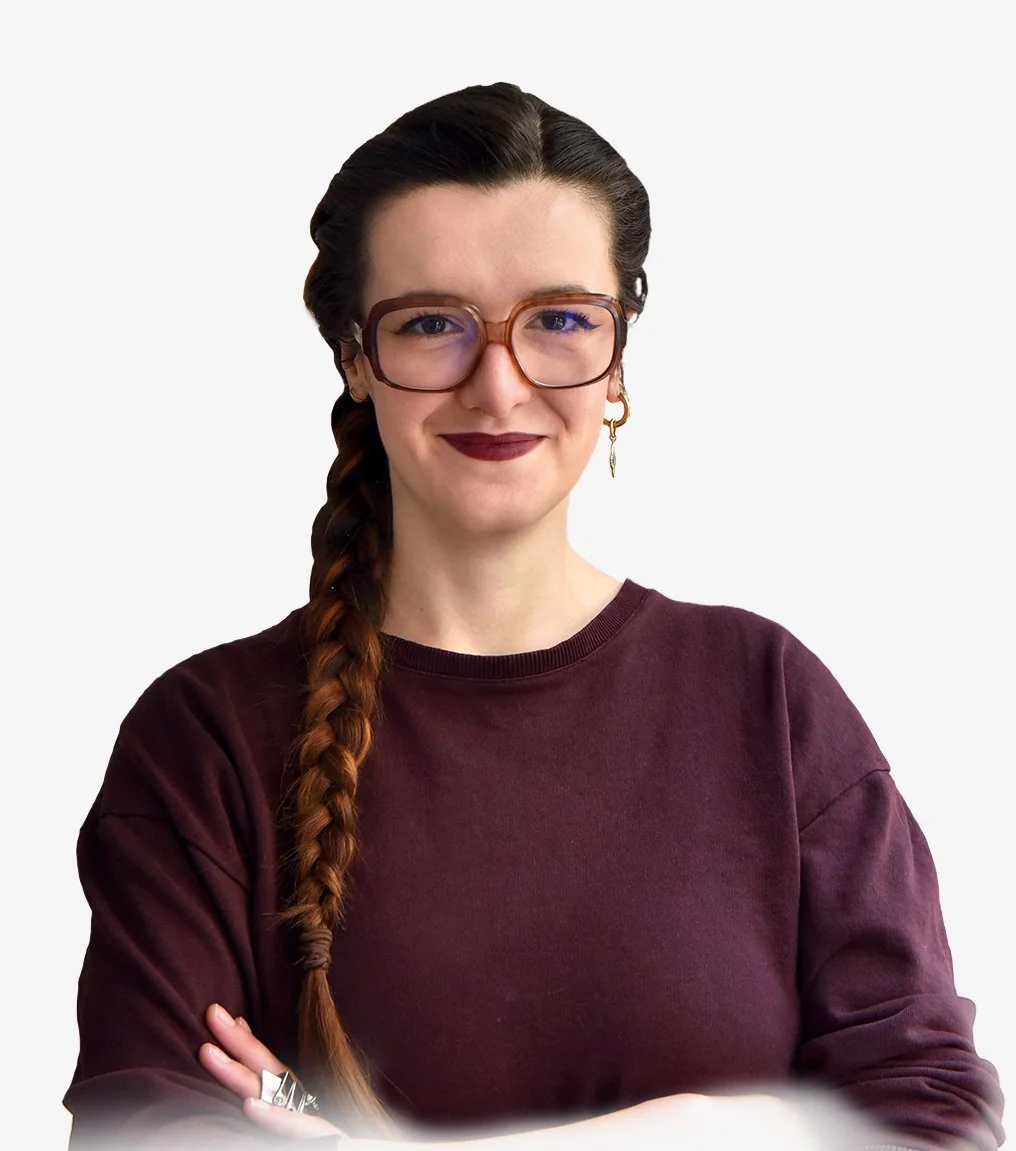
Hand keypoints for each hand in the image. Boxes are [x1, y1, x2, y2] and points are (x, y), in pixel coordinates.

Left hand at [199, 1002, 347, 1140]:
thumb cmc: (335, 1139)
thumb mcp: (307, 1125)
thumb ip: (286, 1108)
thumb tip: (251, 1094)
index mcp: (303, 1104)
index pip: (273, 1069)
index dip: (249, 1044)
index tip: (229, 1018)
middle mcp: (308, 1108)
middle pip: (269, 1070)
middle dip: (238, 1041)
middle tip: (211, 1013)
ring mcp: (316, 1123)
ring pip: (274, 1094)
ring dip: (239, 1073)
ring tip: (207, 1053)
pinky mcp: (326, 1140)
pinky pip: (298, 1128)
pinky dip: (275, 1117)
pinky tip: (249, 1106)